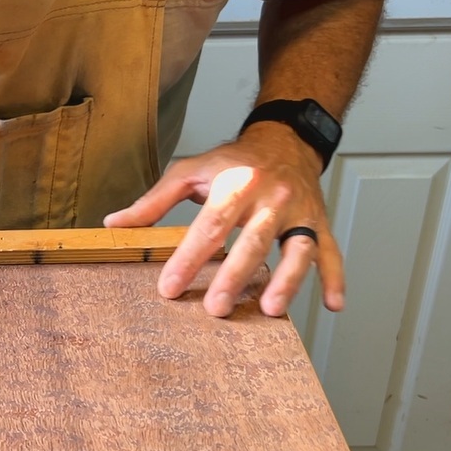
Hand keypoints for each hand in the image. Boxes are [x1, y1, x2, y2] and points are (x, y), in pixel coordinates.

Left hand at [104, 124, 344, 317]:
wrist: (284, 140)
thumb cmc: (233, 162)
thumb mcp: (190, 172)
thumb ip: (153, 201)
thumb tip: (115, 225)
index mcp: (236, 183)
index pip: (210, 225)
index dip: (188, 257)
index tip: (169, 288)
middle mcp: (271, 198)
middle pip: (252, 240)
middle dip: (234, 276)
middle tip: (215, 308)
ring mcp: (299, 212)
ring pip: (297, 249)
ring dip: (288, 280)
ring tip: (271, 309)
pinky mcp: (318, 224)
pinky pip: (331, 252)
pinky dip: (335, 278)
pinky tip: (332, 305)